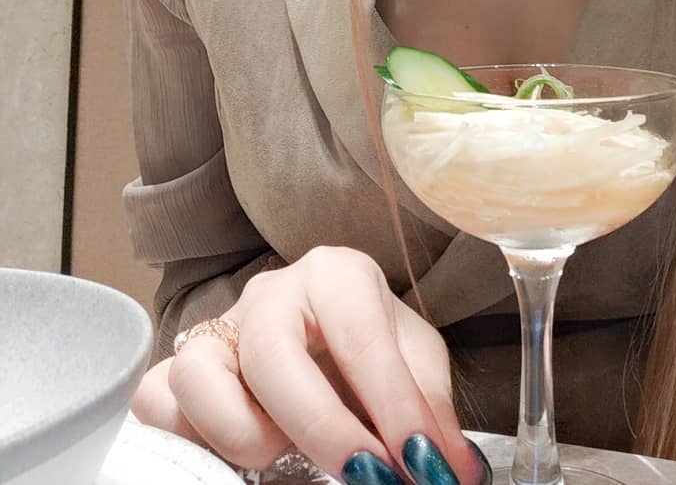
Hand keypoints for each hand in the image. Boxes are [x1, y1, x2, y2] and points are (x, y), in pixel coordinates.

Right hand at [130, 247, 485, 484]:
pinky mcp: (177, 370)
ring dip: (245, 433)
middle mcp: (271, 294)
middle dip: (321, 426)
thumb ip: (431, 412)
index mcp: (337, 275)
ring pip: (199, 375)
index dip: (393, 403)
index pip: (360, 331)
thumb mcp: (414, 364)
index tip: (421, 461)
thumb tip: (452, 470)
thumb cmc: (369, 348)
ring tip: (287, 455)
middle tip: (364, 475)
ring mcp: (218, 330)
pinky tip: (236, 455)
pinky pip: (158, 402)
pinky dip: (191, 437)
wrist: (325, 342)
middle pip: (272, 351)